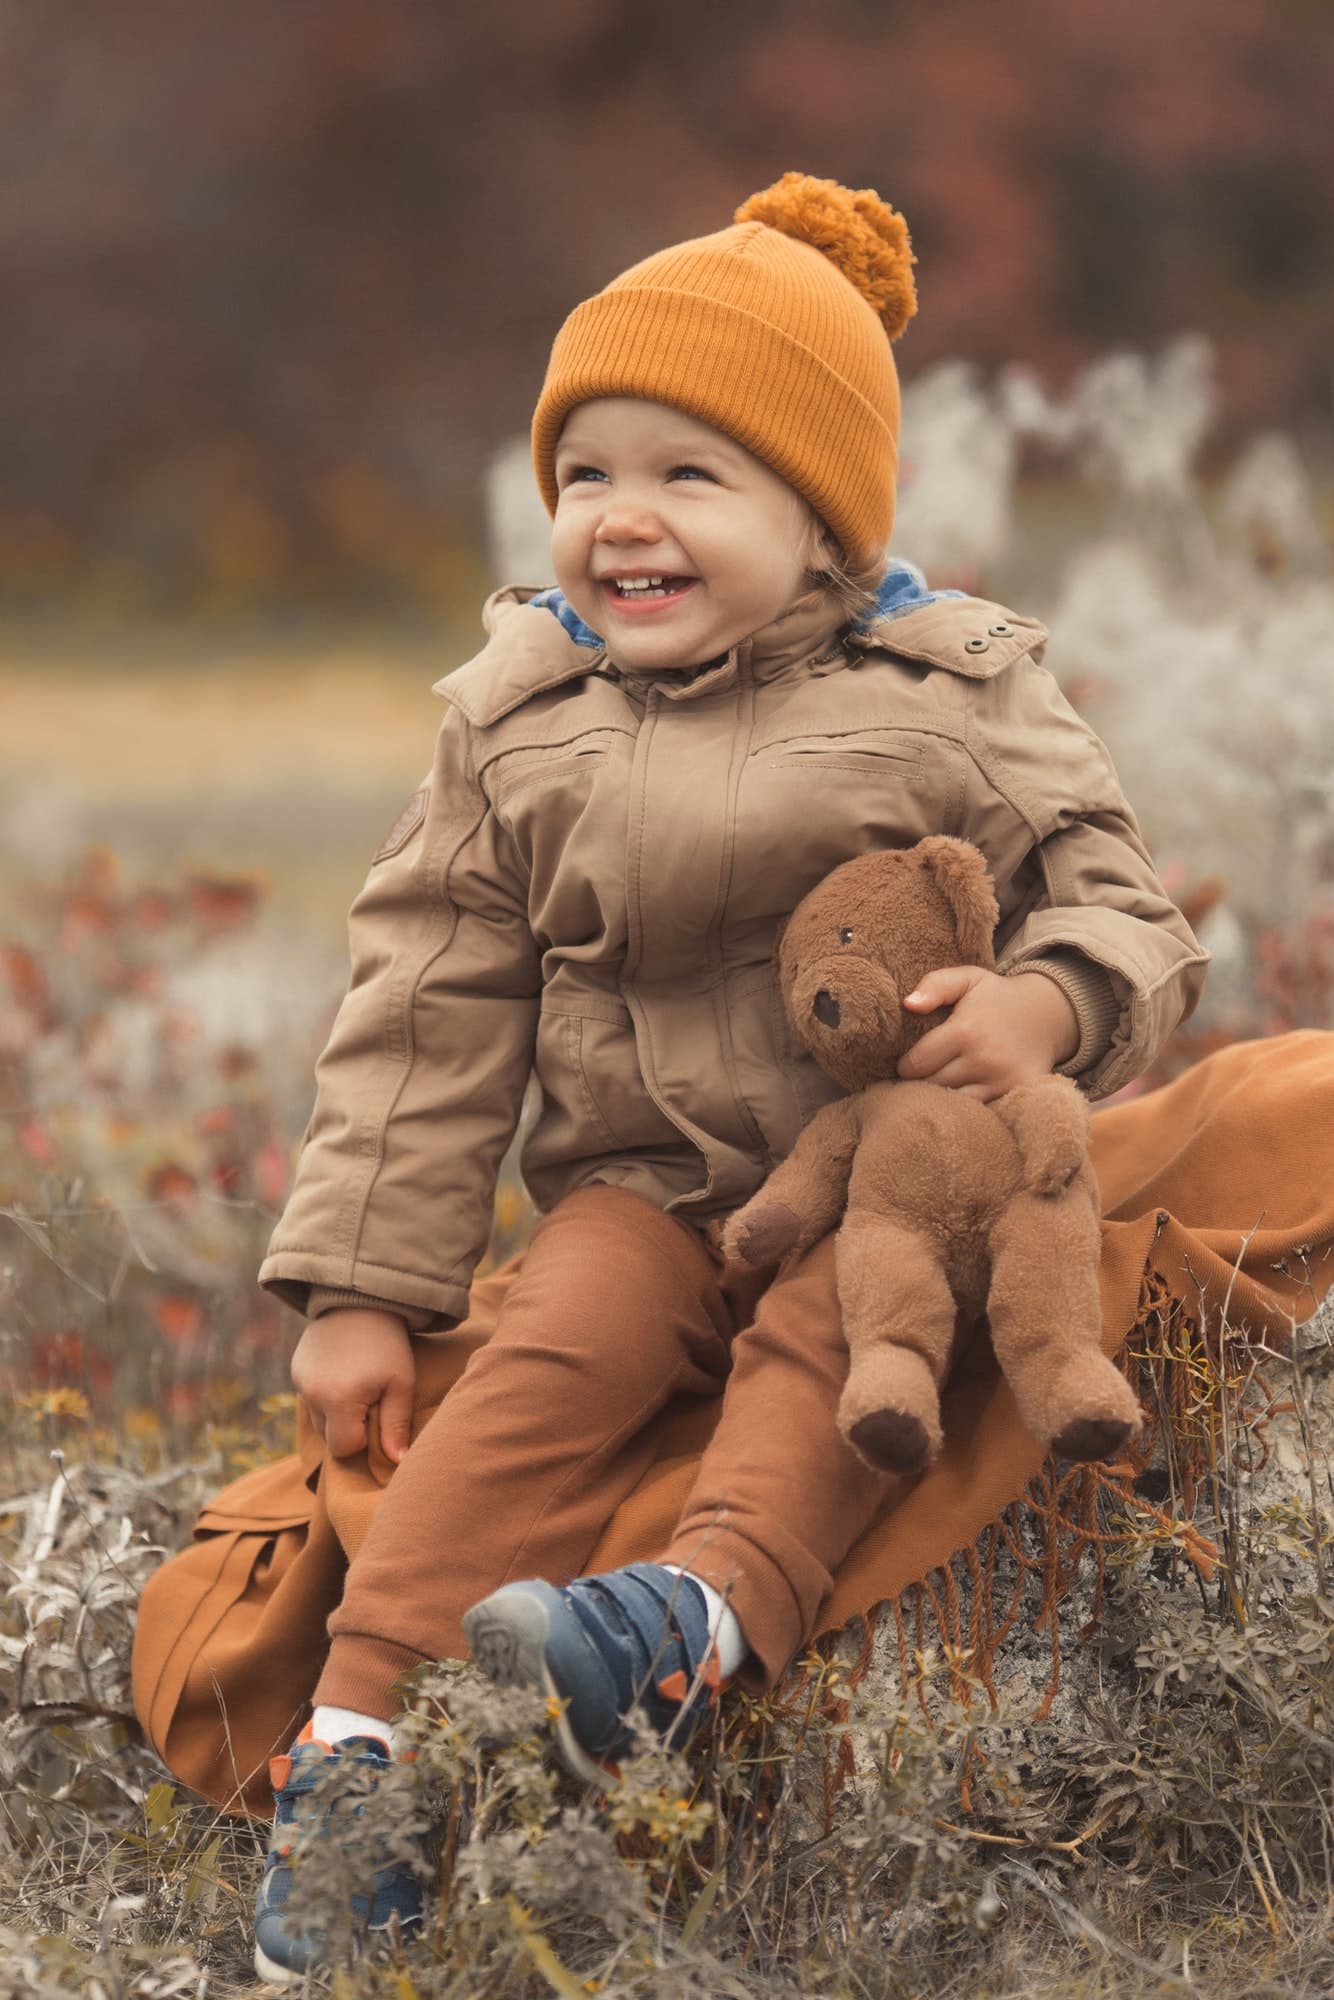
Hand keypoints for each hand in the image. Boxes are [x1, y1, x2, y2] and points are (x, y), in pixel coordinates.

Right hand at [290, 1309, 415, 1463]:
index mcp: (339, 1400)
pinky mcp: (295, 1368)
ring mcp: (300, 1380)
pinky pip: (309, 1397)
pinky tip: (342, 1371)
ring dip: (336, 1411)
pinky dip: (325, 1393)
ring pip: (317, 1417)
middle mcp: (312, 1394)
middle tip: (370, 1398)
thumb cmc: (388, 1344)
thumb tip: (398, 1462)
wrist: (361, 1297)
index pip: (343, 1448)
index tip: (378, 1413)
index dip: (363, 1438)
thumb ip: (396, 1425)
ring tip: (357, 1383)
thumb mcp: (400, 1383)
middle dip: (348, 1426)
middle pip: (328, 1436)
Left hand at [896, 967, 1078, 1102]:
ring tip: (939, 1085)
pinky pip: (980, 1110)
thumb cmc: (996, 997)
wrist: (1047, 1014)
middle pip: (932, 1087)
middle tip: (920, 1076)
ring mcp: (1002, 1081)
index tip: (907, 1063)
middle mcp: (984, 1060)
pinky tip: (962, 1093)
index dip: (905, 1066)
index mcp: (965, 1031)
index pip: (916, 1065)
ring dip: (942, 1098)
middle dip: (921, 1083)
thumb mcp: (967, 979)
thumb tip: (909, 1004)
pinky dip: (968, 1106)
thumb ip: (935, 984)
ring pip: (953, 1104)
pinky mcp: (1016, 1094)